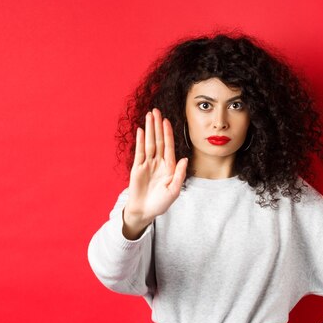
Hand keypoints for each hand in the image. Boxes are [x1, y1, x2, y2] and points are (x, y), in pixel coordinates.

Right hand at [123, 108, 187, 238]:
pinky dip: (139, 140)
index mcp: (169, 167)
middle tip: (156, 111)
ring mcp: (147, 164)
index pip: (168, 146)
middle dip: (157, 126)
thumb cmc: (161, 203)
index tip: (167, 121)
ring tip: (149, 116)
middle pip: (158, 140)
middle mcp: (158, 163)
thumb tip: (184, 159)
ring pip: (149, 143)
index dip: (167, 133)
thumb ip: (180, 174)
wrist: (145, 211)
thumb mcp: (174, 191)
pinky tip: (140, 130)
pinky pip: (139, 152)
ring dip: (149, 129)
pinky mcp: (137, 168)